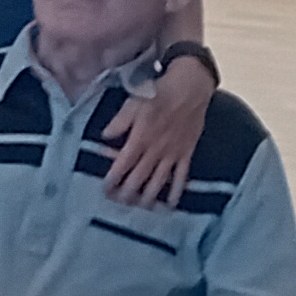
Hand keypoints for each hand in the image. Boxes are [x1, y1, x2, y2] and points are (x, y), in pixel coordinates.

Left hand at [103, 58, 210, 206]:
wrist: (191, 87)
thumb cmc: (158, 93)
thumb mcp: (133, 103)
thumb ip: (119, 122)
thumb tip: (104, 136)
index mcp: (140, 137)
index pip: (123, 164)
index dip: (113, 178)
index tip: (105, 190)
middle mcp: (156, 149)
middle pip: (139, 177)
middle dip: (128, 193)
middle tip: (119, 204)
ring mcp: (173, 153)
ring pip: (159, 180)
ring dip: (149, 196)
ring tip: (141, 208)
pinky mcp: (186, 152)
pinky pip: (182, 175)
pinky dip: (177, 191)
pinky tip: (171, 204)